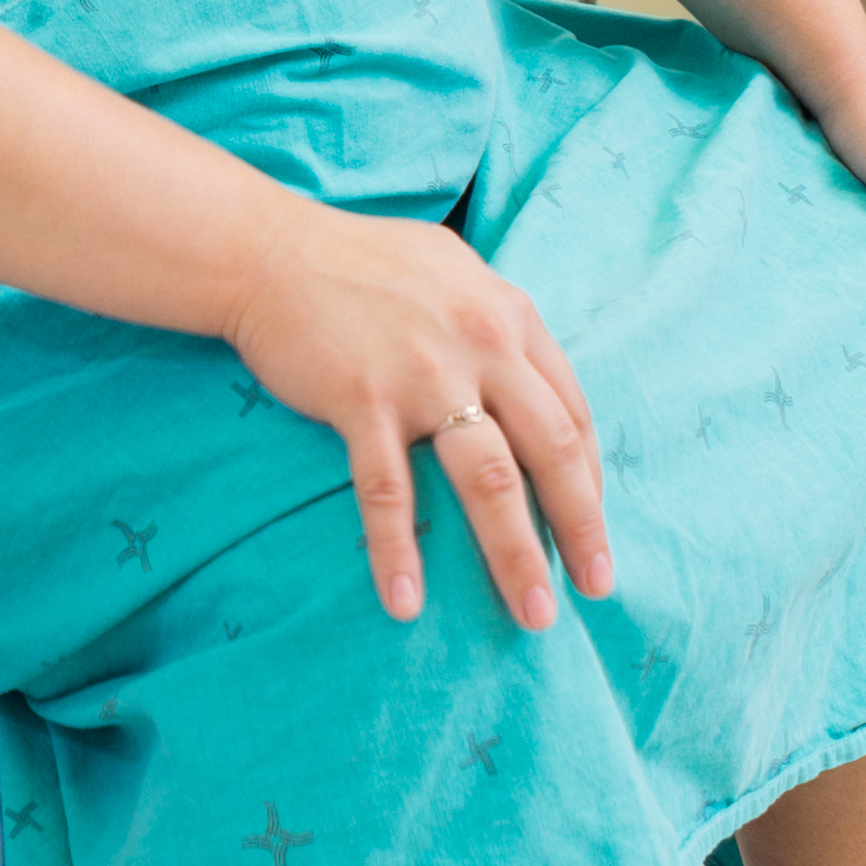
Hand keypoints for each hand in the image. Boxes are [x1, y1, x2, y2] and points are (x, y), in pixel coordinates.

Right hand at [221, 209, 612, 632]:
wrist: (269, 251)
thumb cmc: (361, 263)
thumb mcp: (455, 274)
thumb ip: (497, 325)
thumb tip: (531, 381)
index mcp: (511, 316)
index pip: (572, 412)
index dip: (590, 480)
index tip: (593, 531)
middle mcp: (482, 343)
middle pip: (551, 452)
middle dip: (581, 529)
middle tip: (596, 587)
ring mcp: (423, 374)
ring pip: (489, 481)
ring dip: (516, 555)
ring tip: (533, 614)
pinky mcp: (363, 399)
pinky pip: (388, 490)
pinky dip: (397, 550)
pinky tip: (405, 601)